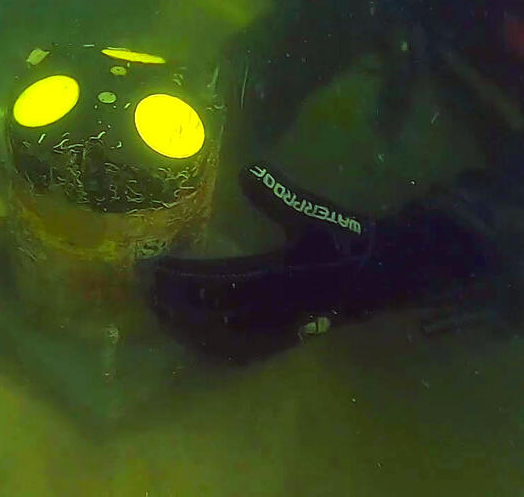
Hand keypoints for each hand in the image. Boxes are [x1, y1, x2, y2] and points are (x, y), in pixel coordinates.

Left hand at [144, 163, 378, 360]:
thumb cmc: (345, 240)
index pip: (211, 281)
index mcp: (273, 276)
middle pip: (205, 314)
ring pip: (216, 338)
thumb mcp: (314, 213)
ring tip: (156, 311)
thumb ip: (279, 195)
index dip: (177, 277)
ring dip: (182, 326)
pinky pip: (236, 353)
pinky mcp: (281, 340)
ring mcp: (274, 330)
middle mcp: (269, 309)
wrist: (382, 274)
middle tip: (141, 288)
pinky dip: (207, 346)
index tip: (150, 266)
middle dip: (169, 303)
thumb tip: (248, 169)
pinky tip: (190, 337)